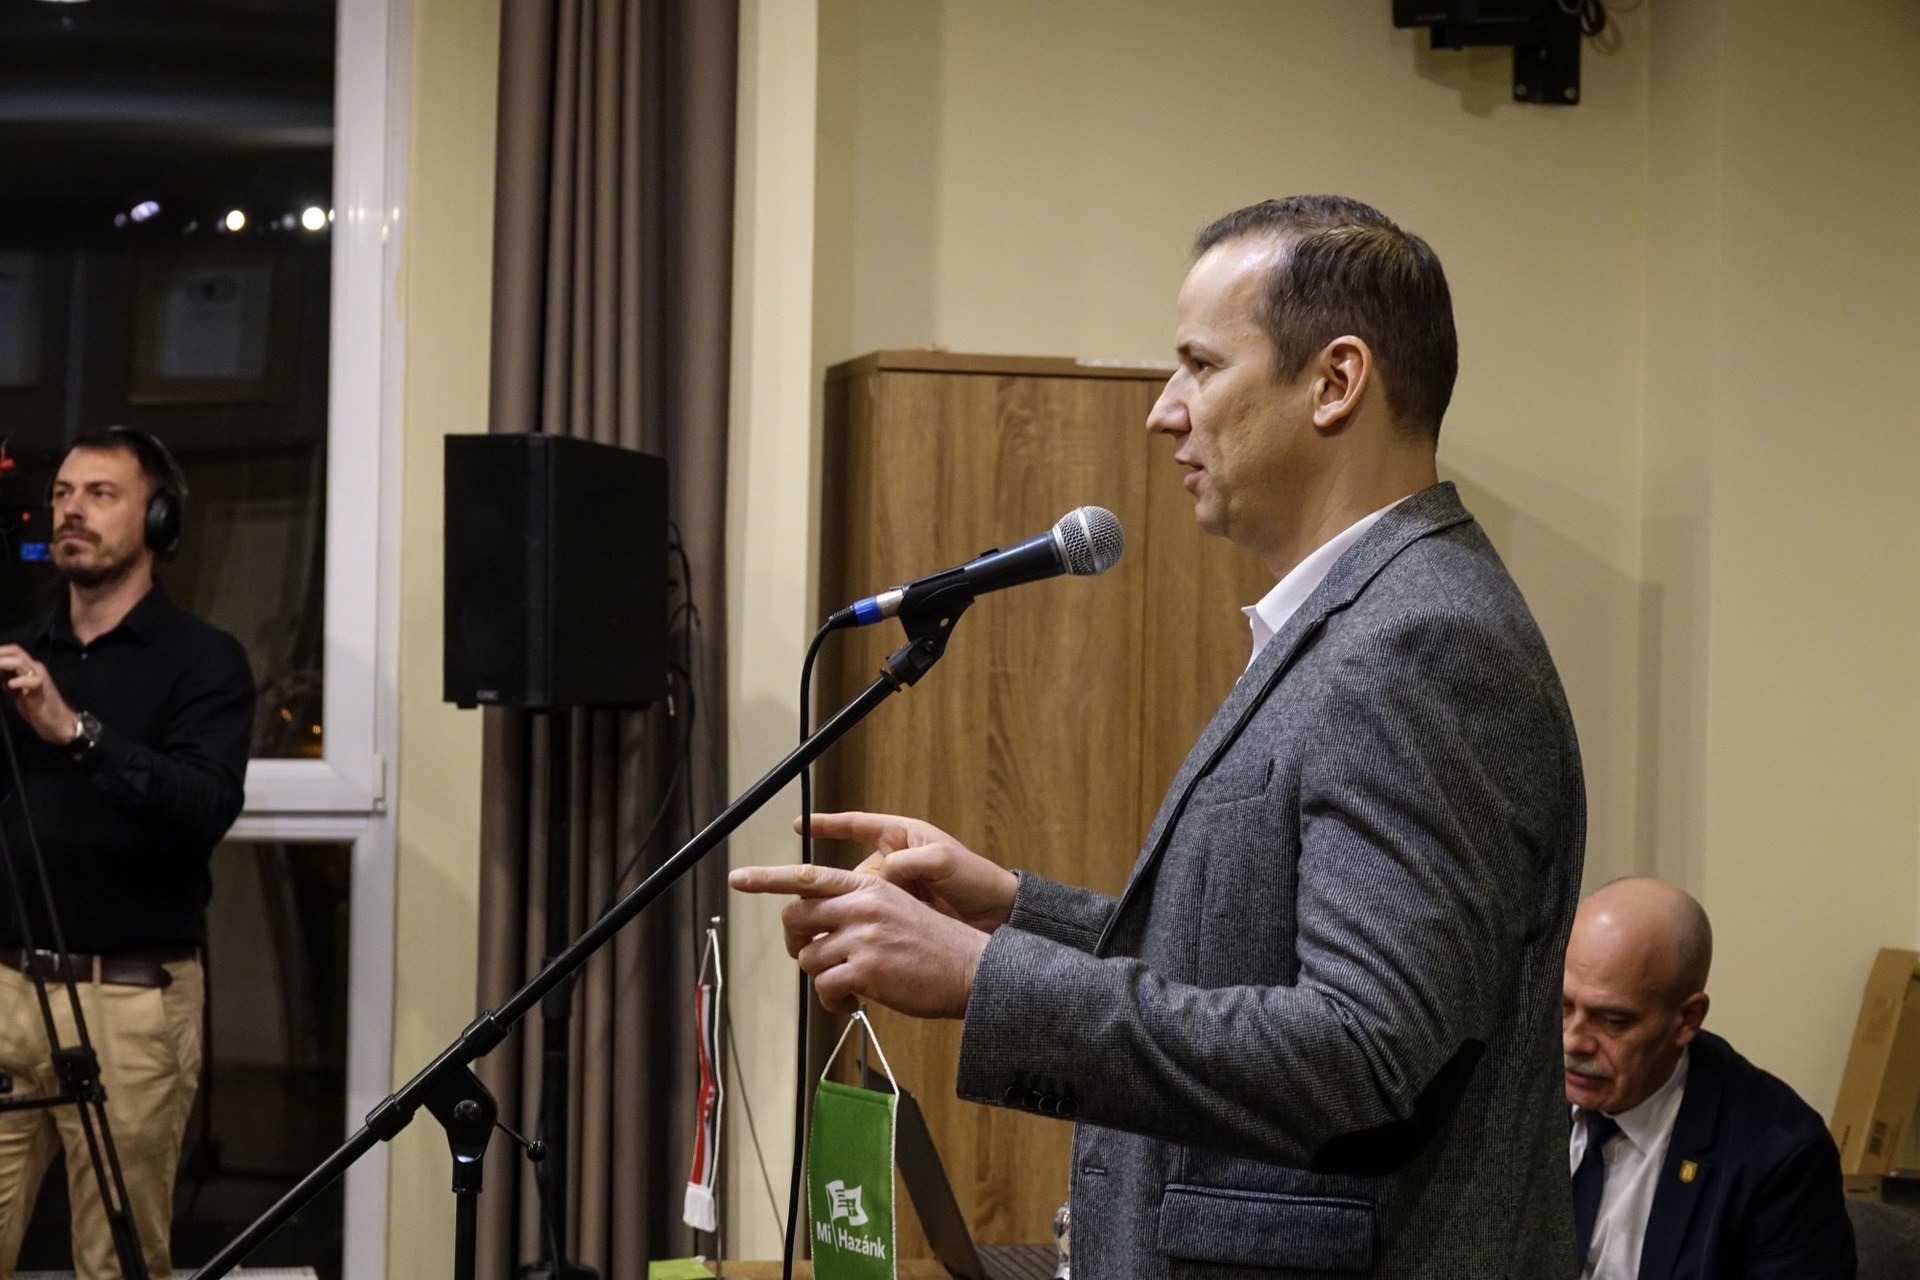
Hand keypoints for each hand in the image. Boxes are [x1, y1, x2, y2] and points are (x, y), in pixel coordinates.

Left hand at [0, 645, 76, 746]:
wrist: (57, 720)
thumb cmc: (36, 706)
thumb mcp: (17, 690)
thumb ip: (7, 679)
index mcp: (30, 667)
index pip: (13, 650)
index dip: (0, 651)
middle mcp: (35, 668)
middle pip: (16, 651)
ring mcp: (39, 678)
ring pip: (20, 663)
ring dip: (2, 665)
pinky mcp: (41, 690)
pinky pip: (32, 681)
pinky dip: (19, 681)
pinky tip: (10, 686)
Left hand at [729, 862, 989, 1017]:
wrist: (971, 969)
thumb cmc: (934, 945)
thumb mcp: (896, 909)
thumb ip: (857, 909)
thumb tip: (817, 929)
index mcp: (869, 886)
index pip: (808, 876)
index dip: (768, 877)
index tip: (739, 877)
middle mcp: (862, 905)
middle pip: (795, 917)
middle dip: (794, 942)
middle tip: (812, 958)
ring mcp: (863, 937)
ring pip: (808, 957)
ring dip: (822, 978)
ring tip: (848, 988)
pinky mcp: (866, 970)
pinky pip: (825, 988)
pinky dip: (833, 1003)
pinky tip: (852, 1005)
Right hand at [799, 811, 1016, 932]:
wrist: (998, 918)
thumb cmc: (977, 880)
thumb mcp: (944, 861)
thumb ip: (910, 862)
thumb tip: (880, 876)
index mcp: (900, 838)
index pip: (856, 825)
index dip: (826, 825)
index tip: (798, 825)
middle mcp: (891, 864)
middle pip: (844, 875)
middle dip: (826, 891)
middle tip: (811, 907)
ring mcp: (893, 892)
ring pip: (851, 902)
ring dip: (841, 916)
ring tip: (834, 930)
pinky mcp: (896, 918)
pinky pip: (867, 922)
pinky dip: (858, 931)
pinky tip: (855, 940)